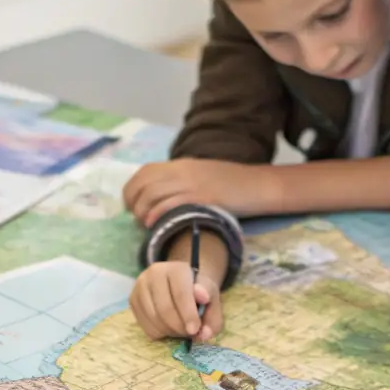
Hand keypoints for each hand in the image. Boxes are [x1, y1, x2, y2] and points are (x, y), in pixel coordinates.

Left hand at [123, 159, 278, 225]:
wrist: (258, 185)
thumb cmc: (233, 185)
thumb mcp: (202, 177)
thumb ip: (182, 182)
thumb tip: (162, 198)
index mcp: (181, 165)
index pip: (144, 172)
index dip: (132, 190)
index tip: (132, 206)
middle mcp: (182, 171)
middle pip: (143, 183)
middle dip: (133, 203)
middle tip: (137, 219)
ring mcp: (191, 183)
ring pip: (152, 193)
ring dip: (142, 211)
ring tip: (146, 224)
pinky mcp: (201, 197)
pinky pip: (170, 203)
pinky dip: (156, 214)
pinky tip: (154, 224)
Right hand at [129, 260, 223, 342]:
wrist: (178, 281)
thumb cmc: (197, 291)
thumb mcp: (212, 299)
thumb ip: (213, 316)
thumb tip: (204, 334)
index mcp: (177, 269)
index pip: (181, 293)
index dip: (188, 314)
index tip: (195, 330)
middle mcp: (155, 273)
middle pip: (165, 309)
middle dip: (179, 327)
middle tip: (189, 333)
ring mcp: (140, 286)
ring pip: (154, 319)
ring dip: (170, 331)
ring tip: (181, 329)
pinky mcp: (132, 299)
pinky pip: (145, 326)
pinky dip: (159, 332)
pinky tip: (168, 327)